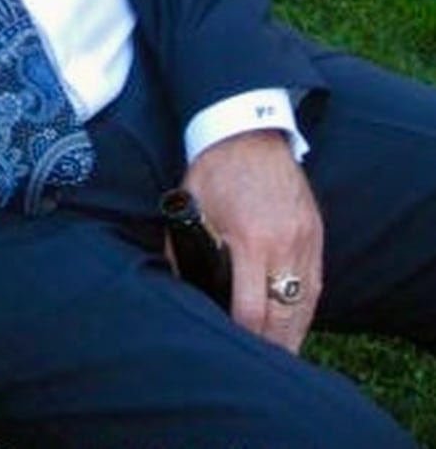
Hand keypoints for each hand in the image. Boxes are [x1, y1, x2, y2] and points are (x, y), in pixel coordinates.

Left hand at [181, 129, 322, 352]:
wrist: (248, 131)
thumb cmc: (214, 169)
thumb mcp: (190, 207)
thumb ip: (184, 249)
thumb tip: (179, 286)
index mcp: (252, 240)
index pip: (251, 309)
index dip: (241, 335)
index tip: (231, 348)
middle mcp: (285, 245)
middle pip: (284, 317)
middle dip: (270, 346)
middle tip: (257, 365)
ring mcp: (306, 240)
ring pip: (305, 305)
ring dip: (292, 334)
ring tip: (278, 355)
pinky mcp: (316, 234)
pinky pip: (315, 285)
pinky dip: (305, 309)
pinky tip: (294, 325)